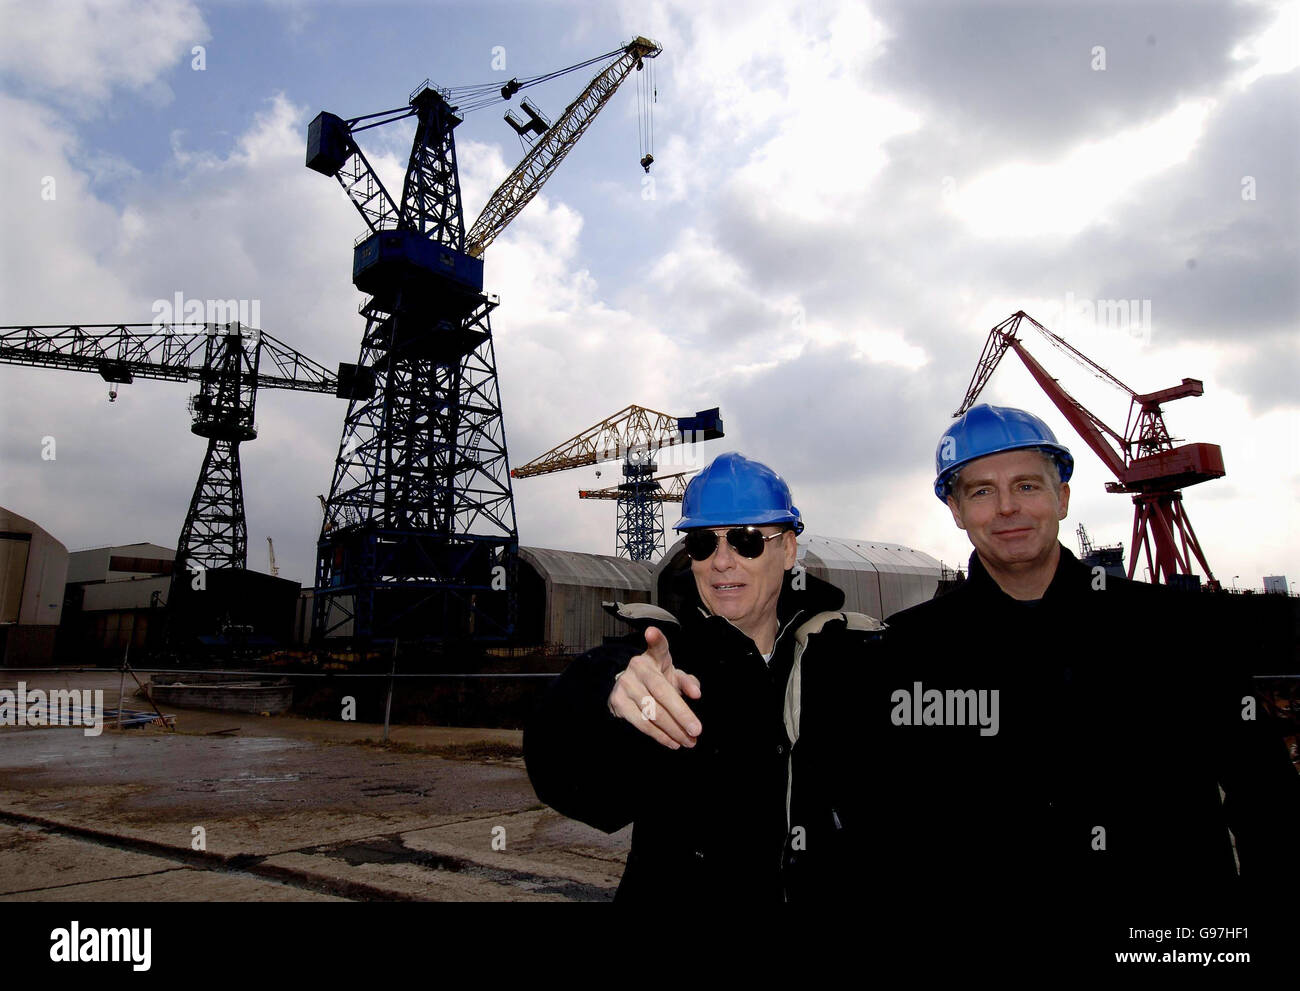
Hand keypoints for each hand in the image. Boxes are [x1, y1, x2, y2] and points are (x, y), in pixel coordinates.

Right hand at [607, 626, 701, 748]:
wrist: (630, 688)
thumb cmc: (659, 680)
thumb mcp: (674, 676)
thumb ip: (688, 682)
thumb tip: (696, 693)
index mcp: (654, 656)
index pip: (657, 646)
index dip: (655, 639)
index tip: (651, 632)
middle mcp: (637, 667)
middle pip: (661, 691)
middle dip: (681, 713)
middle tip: (696, 730)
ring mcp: (625, 684)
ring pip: (652, 711)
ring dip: (672, 730)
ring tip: (687, 742)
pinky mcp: (617, 702)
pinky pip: (641, 722)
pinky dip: (658, 735)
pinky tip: (672, 742)